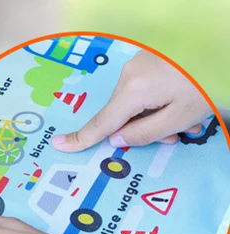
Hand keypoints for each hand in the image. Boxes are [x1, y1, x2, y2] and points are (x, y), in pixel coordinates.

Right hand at [52, 49, 210, 151]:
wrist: (222, 49)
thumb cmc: (205, 85)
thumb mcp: (178, 118)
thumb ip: (143, 134)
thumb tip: (117, 139)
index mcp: (134, 90)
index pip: (102, 123)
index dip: (81, 138)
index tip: (59, 145)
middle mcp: (130, 73)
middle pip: (123, 114)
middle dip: (143, 129)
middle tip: (175, 136)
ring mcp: (140, 62)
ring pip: (135, 103)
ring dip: (155, 116)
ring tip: (185, 120)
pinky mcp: (150, 58)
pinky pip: (144, 88)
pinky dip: (158, 101)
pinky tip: (181, 102)